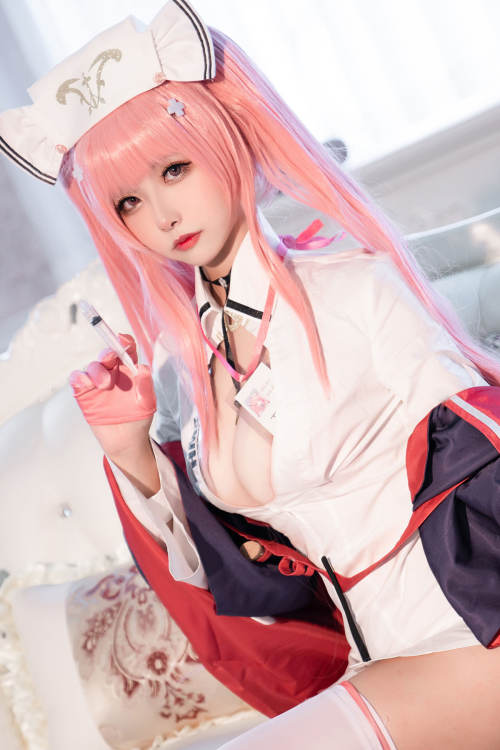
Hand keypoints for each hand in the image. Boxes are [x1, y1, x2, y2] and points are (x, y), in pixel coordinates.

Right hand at [70, 334, 156, 458]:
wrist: (125, 441)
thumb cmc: (138, 418)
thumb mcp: (147, 403)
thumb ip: (146, 385)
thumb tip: (143, 368)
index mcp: (129, 370)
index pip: (126, 350)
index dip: (124, 341)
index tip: (123, 339)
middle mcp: (112, 372)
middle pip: (107, 355)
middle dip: (107, 352)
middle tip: (110, 357)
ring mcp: (97, 382)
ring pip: (92, 366)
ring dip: (96, 370)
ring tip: (105, 384)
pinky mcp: (84, 393)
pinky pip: (78, 379)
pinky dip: (79, 378)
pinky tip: (86, 383)